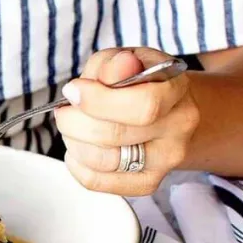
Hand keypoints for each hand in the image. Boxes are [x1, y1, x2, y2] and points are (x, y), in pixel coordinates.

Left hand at [55, 48, 200, 195]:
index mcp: (176, 90)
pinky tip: (78, 147)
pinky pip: (97, 181)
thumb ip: (115, 64)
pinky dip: (76, 164)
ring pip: (104, 162)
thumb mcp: (124, 60)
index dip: (98, 100)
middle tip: (65, 111)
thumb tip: (117, 68)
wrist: (163, 110)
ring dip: (74, 143)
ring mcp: (165, 160)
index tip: (74, 90)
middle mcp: (177, 128)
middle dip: (76, 122)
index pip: (143, 105)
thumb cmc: (137, 82)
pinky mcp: (146, 183)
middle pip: (116, 135)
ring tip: (72, 128)